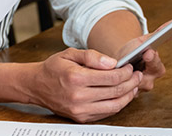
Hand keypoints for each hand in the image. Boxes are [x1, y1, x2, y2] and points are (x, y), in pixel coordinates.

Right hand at [27, 48, 141, 122]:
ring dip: (128, 95)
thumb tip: (112, 62)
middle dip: (131, 82)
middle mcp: (78, 96)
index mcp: (76, 78)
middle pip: (116, 91)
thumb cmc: (53, 69)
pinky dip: (117, 104)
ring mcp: (80, 109)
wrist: (36, 85)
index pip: (111, 77)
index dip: (125, 72)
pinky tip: (120, 95)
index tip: (130, 67)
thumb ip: (92, 56)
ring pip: (114, 105)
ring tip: (132, 86)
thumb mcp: (69, 54)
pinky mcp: (81, 117)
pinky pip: (106, 113)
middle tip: (136, 75)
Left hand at [114, 23, 171, 91]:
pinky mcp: (124, 95)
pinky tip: (109, 75)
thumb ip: (163, 32)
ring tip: (115, 68)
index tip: (148, 52)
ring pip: (129, 85)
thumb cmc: (135, 50)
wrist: (121, 61)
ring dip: (122, 77)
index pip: (156, 65)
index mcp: (156, 69)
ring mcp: (136, 90)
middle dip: (136, 71)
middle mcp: (149, 81)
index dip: (152, 59)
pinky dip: (114, 83)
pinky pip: (120, 91)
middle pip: (144, 79)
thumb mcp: (146, 40)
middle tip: (126, 64)